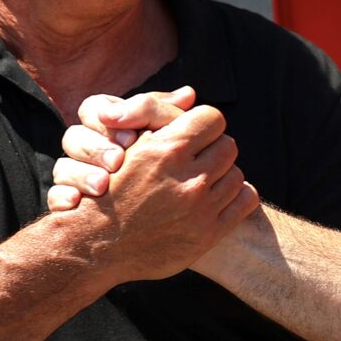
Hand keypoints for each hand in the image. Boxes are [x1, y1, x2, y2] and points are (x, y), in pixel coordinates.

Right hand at [47, 87, 196, 209]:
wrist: (144, 226)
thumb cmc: (161, 172)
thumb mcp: (166, 139)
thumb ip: (168, 116)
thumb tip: (187, 95)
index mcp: (106, 128)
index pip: (93, 108)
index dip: (108, 117)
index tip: (132, 137)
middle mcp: (87, 150)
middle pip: (73, 136)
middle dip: (97, 148)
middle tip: (118, 161)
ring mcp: (76, 178)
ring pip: (62, 167)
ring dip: (81, 173)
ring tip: (102, 185)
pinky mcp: (70, 203)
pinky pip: (55, 197)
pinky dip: (63, 198)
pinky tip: (76, 203)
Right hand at [54, 100, 255, 281]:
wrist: (95, 246)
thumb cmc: (107, 190)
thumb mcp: (125, 146)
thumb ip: (155, 115)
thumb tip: (190, 95)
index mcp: (165, 151)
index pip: (212, 118)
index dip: (202, 124)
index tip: (192, 135)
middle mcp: (186, 180)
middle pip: (228, 145)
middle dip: (213, 149)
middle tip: (198, 159)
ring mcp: (199, 209)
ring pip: (237, 174)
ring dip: (222, 174)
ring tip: (202, 181)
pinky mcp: (208, 234)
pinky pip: (245, 201)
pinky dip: (236, 197)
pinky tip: (216, 199)